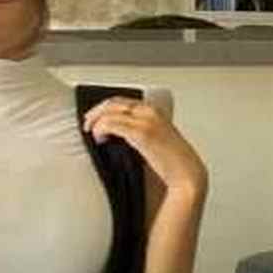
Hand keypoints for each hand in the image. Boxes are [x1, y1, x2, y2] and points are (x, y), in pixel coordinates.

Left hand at [82, 96, 207, 199]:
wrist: (186, 172)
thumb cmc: (171, 161)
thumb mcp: (154, 139)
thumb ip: (138, 131)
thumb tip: (115, 133)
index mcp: (153, 110)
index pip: (121, 100)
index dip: (103, 108)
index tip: (93, 117)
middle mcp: (149, 111)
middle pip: (113, 102)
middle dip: (95, 112)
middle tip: (86, 124)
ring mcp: (145, 120)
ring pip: (109, 111)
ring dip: (96, 121)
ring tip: (92, 134)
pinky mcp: (140, 133)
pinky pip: (111, 124)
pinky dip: (100, 130)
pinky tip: (100, 140)